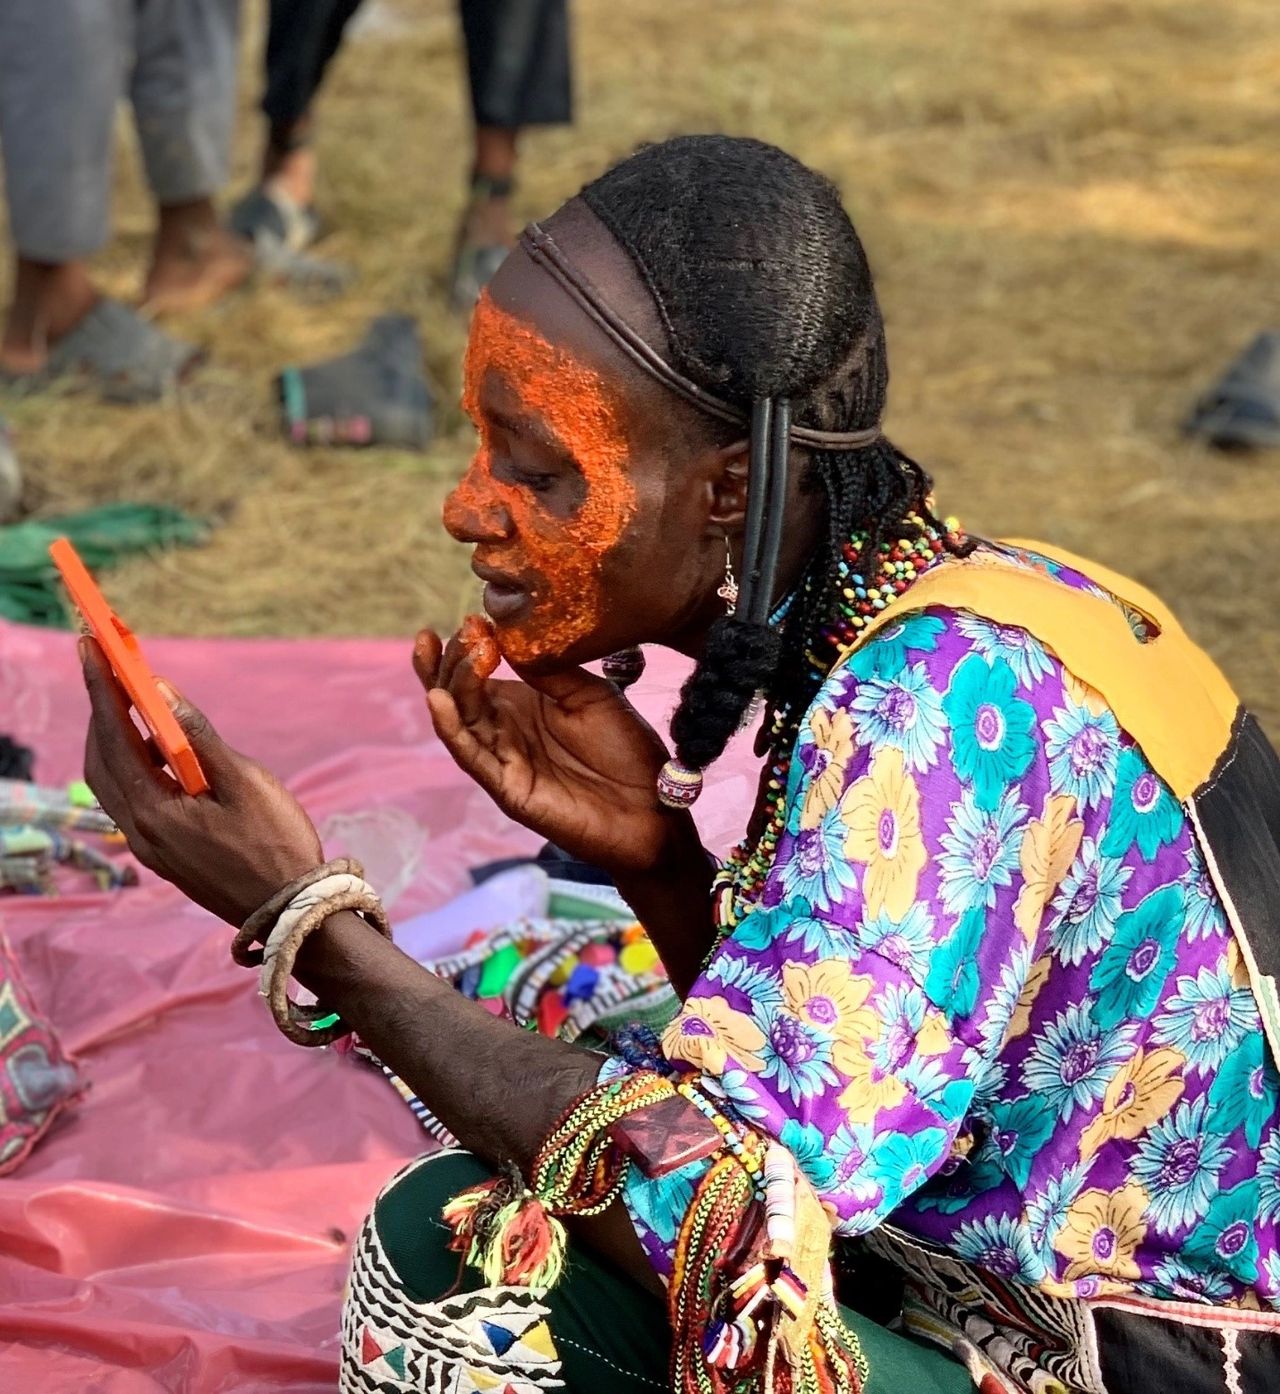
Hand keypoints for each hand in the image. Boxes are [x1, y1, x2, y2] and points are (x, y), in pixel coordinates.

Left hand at [80, 638, 323, 925]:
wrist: (291, 913)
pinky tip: (160, 751)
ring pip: (114, 784)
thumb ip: (200, 737)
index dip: (102, 689)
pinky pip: (134, 801)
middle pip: (101, 764)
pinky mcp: (167, 856)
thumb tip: (161, 693)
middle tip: (106, 670)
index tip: (91, 646)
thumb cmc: (276, 845)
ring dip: (115, 740)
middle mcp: (142, 833)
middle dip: (100, 714)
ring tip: (130, 703)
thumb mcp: (245, 783)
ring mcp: (152, 849)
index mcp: (156, 813)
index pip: (115, 738)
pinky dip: (135, 766)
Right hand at [415, 624, 701, 876]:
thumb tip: (509, 634)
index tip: (470, 618)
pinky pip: (472, 757)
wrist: (653, 806)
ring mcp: (503, 760)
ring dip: (449, 687)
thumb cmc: (626, 750)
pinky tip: (441, 701)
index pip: (476, 675)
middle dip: (447, 662)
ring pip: (459, 722)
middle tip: (453, 631)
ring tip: (444, 654)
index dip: (464, 649)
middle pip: (458, 696)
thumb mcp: (591, 695)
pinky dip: (452, 729)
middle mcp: (505, 732)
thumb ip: (551, 671)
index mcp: (521, 706)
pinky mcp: (509, 789)